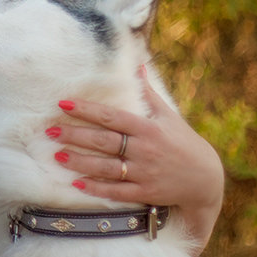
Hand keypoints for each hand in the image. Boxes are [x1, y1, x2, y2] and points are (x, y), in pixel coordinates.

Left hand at [48, 66, 223, 250]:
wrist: (206, 180)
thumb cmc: (183, 143)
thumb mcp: (169, 116)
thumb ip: (149, 93)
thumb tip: (138, 63)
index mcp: (148, 128)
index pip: (111, 117)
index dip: (87, 110)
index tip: (63, 103)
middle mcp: (144, 150)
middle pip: (104, 141)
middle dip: (76, 135)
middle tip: (51, 131)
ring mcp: (144, 173)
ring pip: (106, 167)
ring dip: (80, 161)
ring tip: (57, 155)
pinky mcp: (145, 193)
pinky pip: (116, 191)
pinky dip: (96, 187)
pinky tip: (77, 182)